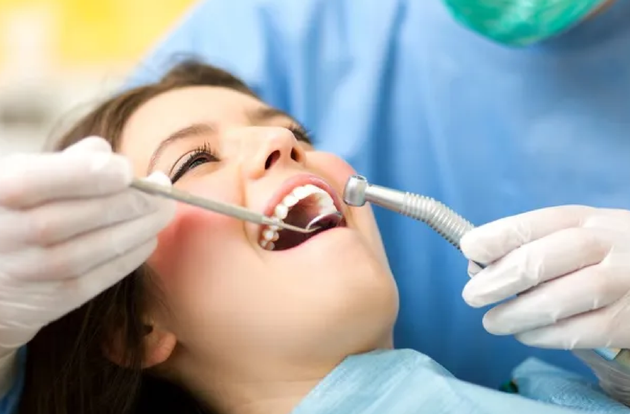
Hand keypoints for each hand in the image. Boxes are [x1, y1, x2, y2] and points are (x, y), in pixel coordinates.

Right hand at [0, 137, 174, 351]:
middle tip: (163, 189)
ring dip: (142, 227)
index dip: (91, 174)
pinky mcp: (54, 299)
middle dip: (134, 200)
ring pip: (98, 247)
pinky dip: (133, 254)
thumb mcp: (23, 178)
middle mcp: (8, 234)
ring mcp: (31, 271)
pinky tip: (148, 236)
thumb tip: (106, 153)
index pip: (40, 179)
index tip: (127, 169)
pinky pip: (102, 276)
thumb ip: (64, 163)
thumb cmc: (15, 214)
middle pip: (81, 215)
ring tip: (163, 210)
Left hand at [460, 205, 629, 349]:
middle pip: (541, 261)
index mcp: (583, 219)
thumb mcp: (578, 235)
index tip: (468, 249)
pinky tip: (526, 335)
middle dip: (498, 281)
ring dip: (516, 315)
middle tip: (472, 296)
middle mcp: (605, 245)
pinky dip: (544, 337)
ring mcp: (621, 283)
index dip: (495, 237)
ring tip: (493, 322)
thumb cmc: (608, 255)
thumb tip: (476, 266)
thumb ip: (533, 245)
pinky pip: (579, 332)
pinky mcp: (627, 321)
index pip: (532, 224)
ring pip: (558, 300)